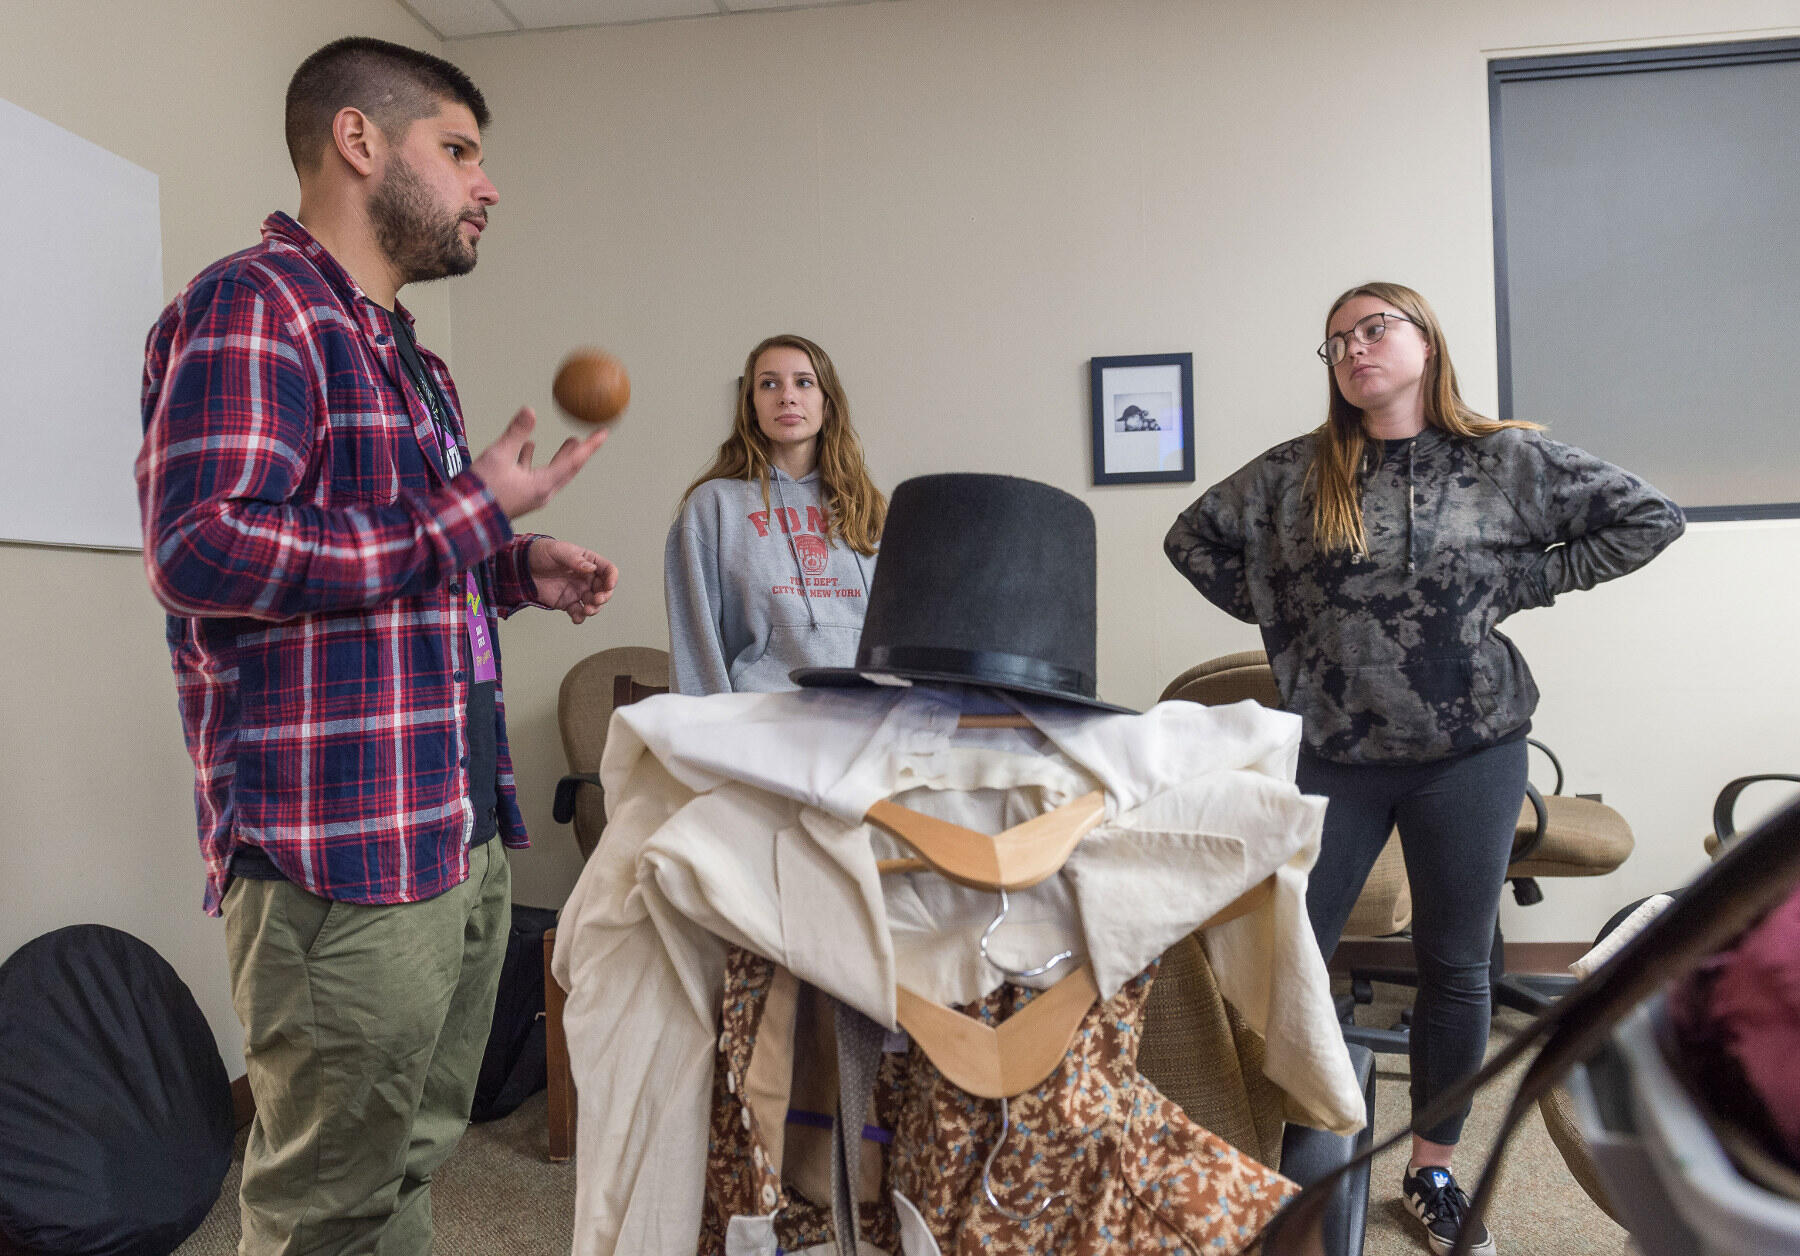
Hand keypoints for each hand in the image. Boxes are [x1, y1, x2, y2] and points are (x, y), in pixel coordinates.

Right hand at [472, 407, 606, 519]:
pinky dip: (536, 460)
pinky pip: (534, 475)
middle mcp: (541, 492)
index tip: (604, 432)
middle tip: (591, 439)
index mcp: (543, 485)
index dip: (590, 446)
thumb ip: (516, 433)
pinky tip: (530, 447)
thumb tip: (530, 410)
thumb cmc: (481, 489)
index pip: (574, 462)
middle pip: (568, 470)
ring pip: (552, 472)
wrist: (463, 518)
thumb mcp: (498, 456)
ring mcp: (530, 496)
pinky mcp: (518, 496)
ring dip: (561, 457)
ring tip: (570, 442)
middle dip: (580, 453)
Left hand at [530, 538, 618, 623]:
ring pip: (594, 604)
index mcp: (588, 562)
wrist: (522, 566)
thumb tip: (591, 568)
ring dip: (594, 609)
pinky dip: (580, 618)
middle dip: (604, 597)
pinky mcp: (567, 603)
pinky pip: (578, 613)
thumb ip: (575, 560)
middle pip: (604, 590)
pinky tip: (577, 617)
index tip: (608, 585)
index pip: (608, 570)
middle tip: (596, 600)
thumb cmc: (541, 553)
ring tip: (587, 610)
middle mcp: (586, 578)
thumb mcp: (558, 551)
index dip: (612, 578)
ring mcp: (577, 591)